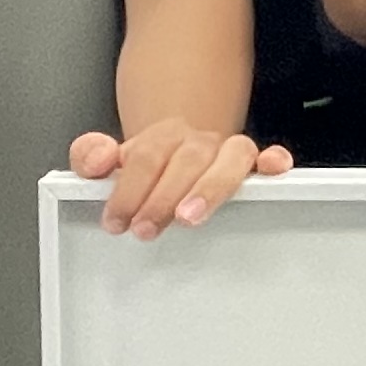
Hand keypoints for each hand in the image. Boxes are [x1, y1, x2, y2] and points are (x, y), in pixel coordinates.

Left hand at [73, 123, 292, 240]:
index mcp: (162, 137)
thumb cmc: (146, 170)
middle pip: (187, 159)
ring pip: (231, 157)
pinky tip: (273, 170)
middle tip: (144, 228)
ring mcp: (228, 152)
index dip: (129, 189)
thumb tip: (95, 162)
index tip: (116, 220)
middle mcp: (199, 141)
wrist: (178, 152)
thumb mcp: (110, 161)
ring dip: (210, 187)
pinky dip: (274, 161)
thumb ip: (91, 156)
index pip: (146, 156)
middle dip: (163, 197)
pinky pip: (268, 157)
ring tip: (188, 217)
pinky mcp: (253, 166)